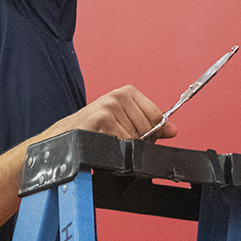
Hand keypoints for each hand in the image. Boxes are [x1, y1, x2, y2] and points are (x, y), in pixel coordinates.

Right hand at [40, 85, 174, 142]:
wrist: (68, 134)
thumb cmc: (96, 127)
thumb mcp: (125, 121)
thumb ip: (152, 125)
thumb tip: (173, 130)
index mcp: (128, 92)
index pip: (157, 116)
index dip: (151, 132)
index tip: (137, 133)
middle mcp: (119, 95)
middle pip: (148, 128)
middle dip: (138, 139)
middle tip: (118, 136)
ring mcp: (111, 106)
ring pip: (136, 137)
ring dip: (125, 144)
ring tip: (110, 138)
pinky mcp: (103, 118)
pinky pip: (124, 142)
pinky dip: (117, 148)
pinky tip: (104, 140)